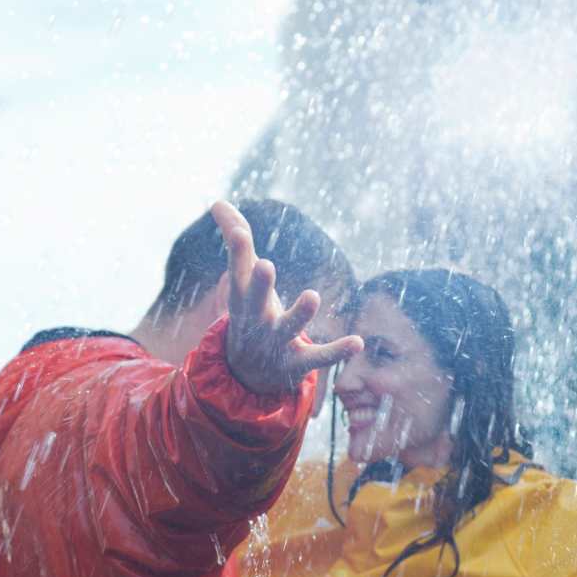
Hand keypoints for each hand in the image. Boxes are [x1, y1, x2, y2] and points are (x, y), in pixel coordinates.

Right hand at [211, 200, 362, 394]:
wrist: (246, 374)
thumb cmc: (250, 312)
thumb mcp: (241, 279)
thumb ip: (235, 239)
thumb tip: (217, 201)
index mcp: (242, 298)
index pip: (237, 273)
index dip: (238, 253)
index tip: (239, 233)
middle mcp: (257, 319)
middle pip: (255, 301)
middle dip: (260, 285)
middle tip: (265, 265)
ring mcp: (277, 342)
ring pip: (288, 328)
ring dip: (299, 314)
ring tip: (312, 296)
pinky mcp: (298, 362)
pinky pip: (318, 357)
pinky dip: (337, 351)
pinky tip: (358, 341)